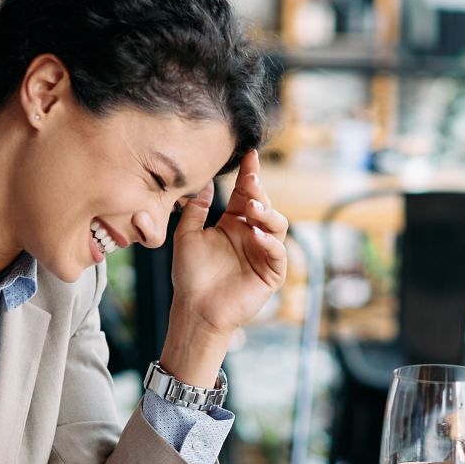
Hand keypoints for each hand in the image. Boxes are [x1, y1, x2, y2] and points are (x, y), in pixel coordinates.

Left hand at [164, 149, 288, 384]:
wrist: (194, 309)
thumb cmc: (189, 275)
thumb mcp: (186, 235)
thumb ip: (196, 209)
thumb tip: (206, 182)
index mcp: (233, 224)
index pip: (245, 194)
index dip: (249, 175)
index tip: (249, 155)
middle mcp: (251, 235)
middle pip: (263, 206)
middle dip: (259, 191)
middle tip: (250, 179)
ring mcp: (263, 254)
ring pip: (277, 226)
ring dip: (267, 213)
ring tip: (251, 208)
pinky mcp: (271, 274)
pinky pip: (278, 253)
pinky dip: (270, 242)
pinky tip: (256, 234)